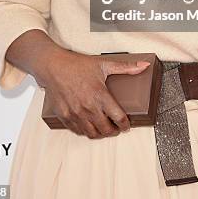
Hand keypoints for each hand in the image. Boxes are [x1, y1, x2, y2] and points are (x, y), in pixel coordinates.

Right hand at [36, 49, 150, 138]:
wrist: (54, 67)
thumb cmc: (77, 65)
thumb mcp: (103, 64)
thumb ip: (126, 67)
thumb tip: (144, 66)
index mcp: (100, 95)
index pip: (118, 118)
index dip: (125, 125)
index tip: (127, 125)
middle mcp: (89, 108)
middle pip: (106, 130)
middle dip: (114, 131)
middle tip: (116, 128)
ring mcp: (76, 114)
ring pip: (92, 134)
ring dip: (101, 134)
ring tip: (104, 128)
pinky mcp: (65, 117)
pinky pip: (78, 131)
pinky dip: (86, 131)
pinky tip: (89, 125)